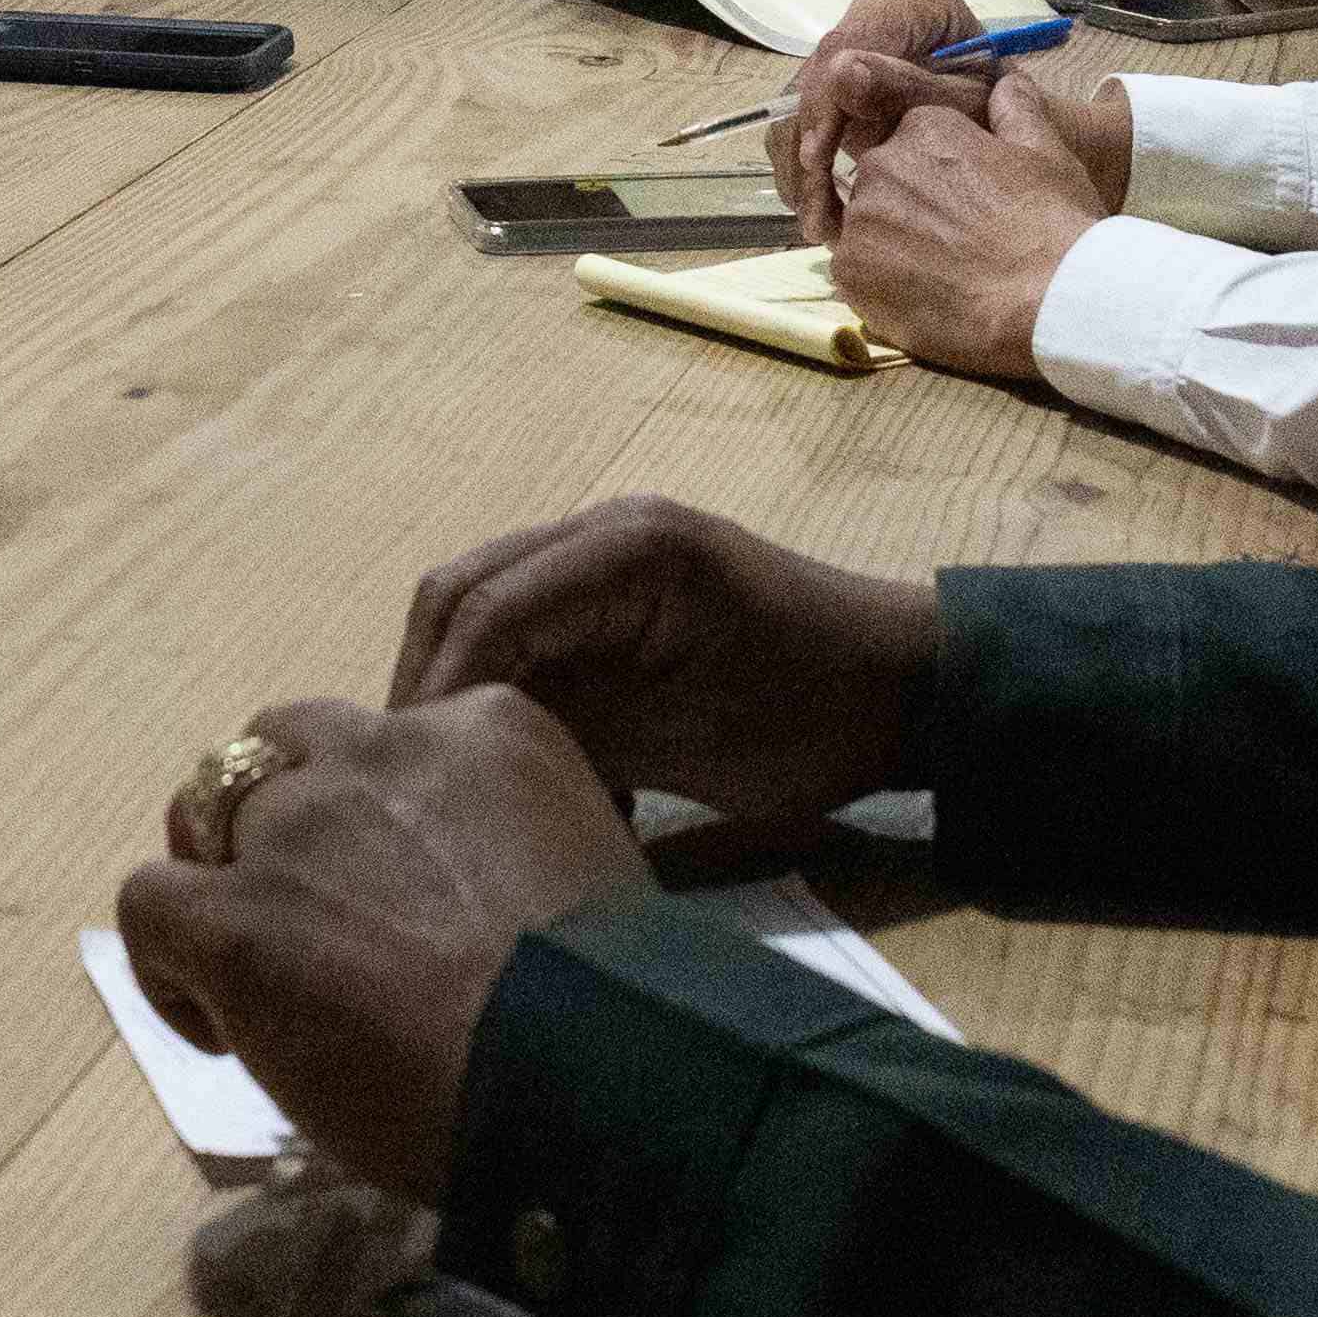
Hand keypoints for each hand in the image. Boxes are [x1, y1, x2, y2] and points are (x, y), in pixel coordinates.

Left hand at [110, 688, 654, 1201]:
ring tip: (250, 976)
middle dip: (275, 823)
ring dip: (220, 880)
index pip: (384, 740)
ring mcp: (298, 829)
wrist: (586, 1073)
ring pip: (203, 809)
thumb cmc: (617, 1005)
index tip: (396, 898)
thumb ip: (517, 851)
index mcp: (486, 728)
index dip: (370, 817)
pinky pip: (150, 902)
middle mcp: (381, 751)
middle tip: (303, 920)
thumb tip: (478, 912)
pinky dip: (166, 965)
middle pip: (280, 751)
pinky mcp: (234, 917)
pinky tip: (219, 1030)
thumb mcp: (590, 869)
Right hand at [394, 495, 941, 822]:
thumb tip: (464, 761)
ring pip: (484, 615)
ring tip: (449, 780)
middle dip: (427, 684)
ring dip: (460, 691)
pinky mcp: (614, 607)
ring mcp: (605, 564)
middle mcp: (601, 536)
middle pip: (463, 594)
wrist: (909, 694)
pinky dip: (507, 700)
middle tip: (408, 780)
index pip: (487, 607)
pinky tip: (517, 772)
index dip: (438, 690)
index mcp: (627, 549)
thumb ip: (572, 736)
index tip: (414, 774)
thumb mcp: (694, 737)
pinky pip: (528, 641)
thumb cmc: (815, 716)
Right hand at [771, 0, 990, 231]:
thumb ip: (903, 89)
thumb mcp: (959, 107)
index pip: (846, 45)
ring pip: (801, 103)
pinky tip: (819, 213)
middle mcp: (878, 14)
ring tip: (819, 222)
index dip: (824, 102)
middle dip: (810, 146)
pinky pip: (803, 121)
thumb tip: (840, 73)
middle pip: (816, 76)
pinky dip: (806, 170)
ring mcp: (854, 47)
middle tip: (817, 209)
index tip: (816, 158)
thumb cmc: (999, 119)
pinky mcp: (839, 84)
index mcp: (918, 4)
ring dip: (801, 168)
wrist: (1009, 134)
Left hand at [821, 72, 1112, 377]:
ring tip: (943, 275)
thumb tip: (1007, 84)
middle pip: (883, 185)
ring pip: (866, 230)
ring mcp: (861, 220)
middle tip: (956, 246)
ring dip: (893, 248)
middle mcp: (881, 164)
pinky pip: (854, 274)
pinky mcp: (850, 272)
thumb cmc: (1052, 225)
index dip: (941, 180)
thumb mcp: (1048, 154)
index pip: (912, 144)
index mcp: (924, 128)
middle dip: (910, 211)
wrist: (1045, 301)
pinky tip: (923, 298)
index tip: (967, 207)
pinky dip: (880, 286)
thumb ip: (1018, 112)